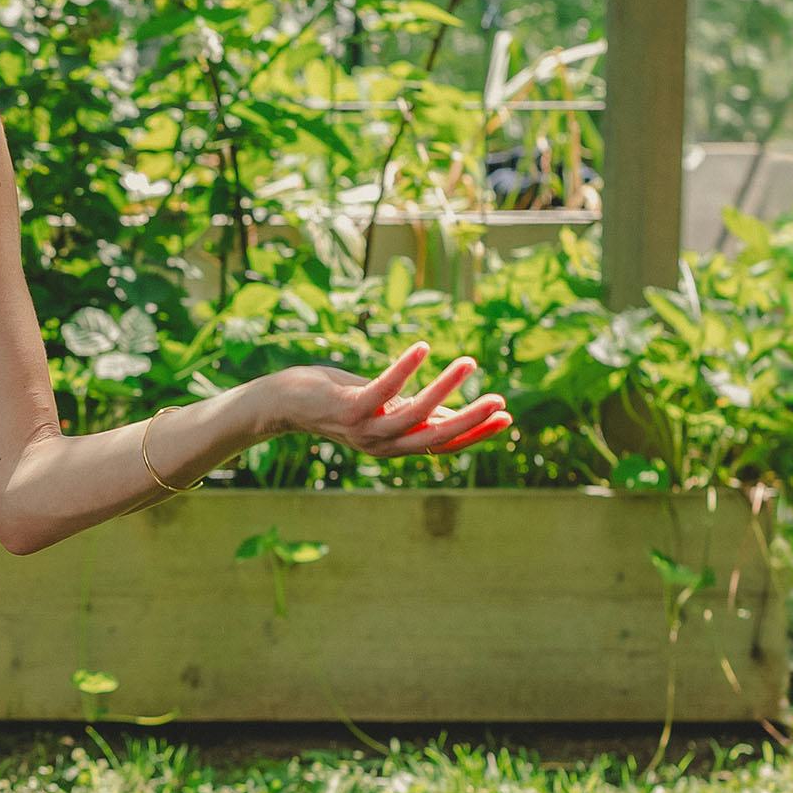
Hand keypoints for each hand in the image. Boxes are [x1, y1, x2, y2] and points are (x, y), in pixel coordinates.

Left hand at [260, 343, 512, 458]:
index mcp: (396, 445)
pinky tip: (424, 347)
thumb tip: (455, 413)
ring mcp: (366, 428)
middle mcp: (383, 443)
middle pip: (436, 436)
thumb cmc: (338, 400)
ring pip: (415, 413)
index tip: (507, 418)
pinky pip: (383, 388)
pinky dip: (405, 368)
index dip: (476, 433)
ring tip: (469, 362)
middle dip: (471, 420)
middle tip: (500, 401)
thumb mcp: (384, 408)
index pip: (445, 443)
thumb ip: (416, 412)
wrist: (285, 404)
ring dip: (445, 387)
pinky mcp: (349, 407)